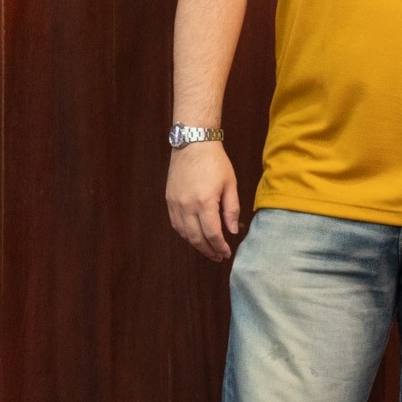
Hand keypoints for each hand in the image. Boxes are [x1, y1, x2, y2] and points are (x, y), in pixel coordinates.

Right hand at [166, 141, 239, 260]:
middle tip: (218, 256)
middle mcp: (187, 205)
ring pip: (184, 233)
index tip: (226, 253)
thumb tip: (232, 231)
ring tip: (208, 250)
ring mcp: (175, 203)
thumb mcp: (230, 184)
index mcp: (205, 202)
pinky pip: (176, 224)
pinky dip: (185, 234)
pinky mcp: (169, 200)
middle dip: (208, 250)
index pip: (212, 233)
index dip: (219, 246)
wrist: (193, 144)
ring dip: (196, 244)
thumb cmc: (215, 162)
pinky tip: (195, 236)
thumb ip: (231, 209)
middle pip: (196, 237)